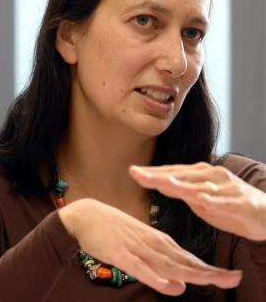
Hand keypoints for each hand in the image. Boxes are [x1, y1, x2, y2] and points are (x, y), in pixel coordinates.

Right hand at [58, 198, 241, 294]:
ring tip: (212, 280)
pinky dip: (154, 277)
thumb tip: (180, 287)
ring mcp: (138, 249)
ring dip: (190, 273)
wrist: (88, 215)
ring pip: (167, 265)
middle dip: (209, 272)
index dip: (210, 269)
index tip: (231, 275)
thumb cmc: (115, 232)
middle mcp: (153, 245)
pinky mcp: (121, 253)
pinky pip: (139, 268)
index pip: (189, 259)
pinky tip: (167, 285)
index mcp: (159, 242)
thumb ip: (160, 268)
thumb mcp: (141, 251)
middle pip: (184, 262)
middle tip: (234, 277)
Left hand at [130, 163, 265, 240]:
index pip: (172, 172)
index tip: (133, 171)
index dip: (153, 172)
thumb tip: (163, 185)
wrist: (265, 214)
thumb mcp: (202, 200)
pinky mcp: (239, 200)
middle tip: (136, 173)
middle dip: (158, 175)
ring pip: (199, 185)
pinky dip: (212, 199)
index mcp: (200, 175)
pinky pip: (224, 200)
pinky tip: (201, 198)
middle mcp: (211, 175)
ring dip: (180, 183)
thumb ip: (185, 192)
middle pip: (180, 175)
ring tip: (162, 182)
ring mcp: (225, 187)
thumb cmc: (230, 205)